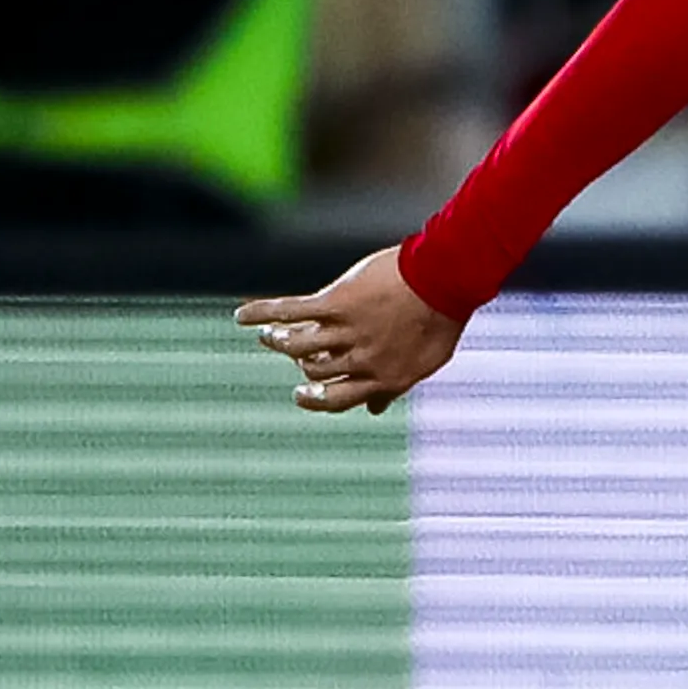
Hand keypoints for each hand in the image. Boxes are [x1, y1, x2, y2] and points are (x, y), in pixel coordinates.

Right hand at [238, 246, 461, 413]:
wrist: (444, 278)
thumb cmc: (439, 319)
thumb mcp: (424, 363)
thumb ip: (394, 386)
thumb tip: (375, 410)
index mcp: (384, 379)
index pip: (337, 399)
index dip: (315, 398)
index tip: (301, 393)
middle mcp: (362, 360)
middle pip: (314, 370)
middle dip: (300, 362)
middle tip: (292, 348)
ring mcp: (348, 331)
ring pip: (297, 345)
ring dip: (277, 340)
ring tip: (269, 335)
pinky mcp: (336, 303)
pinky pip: (290, 312)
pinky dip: (262, 313)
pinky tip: (242, 316)